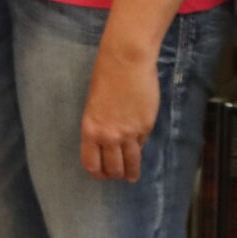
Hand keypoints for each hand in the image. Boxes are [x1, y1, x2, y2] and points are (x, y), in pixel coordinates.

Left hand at [80, 34, 160, 181]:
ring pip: (131, 162)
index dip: (97, 173)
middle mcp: (109, 135)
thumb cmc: (106, 76)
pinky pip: (142, 144)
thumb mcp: (94, 105)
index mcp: (90, 129)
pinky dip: (140, 147)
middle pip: (113, 168)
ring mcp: (129, 133)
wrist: (126, 61)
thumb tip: (110, 142)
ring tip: (132, 177)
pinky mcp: (146, 126)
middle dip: (116, 175)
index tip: (102, 175)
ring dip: (132, 172)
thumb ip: (100, 125)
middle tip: (119, 177)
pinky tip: (139, 148)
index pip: (91, 163)